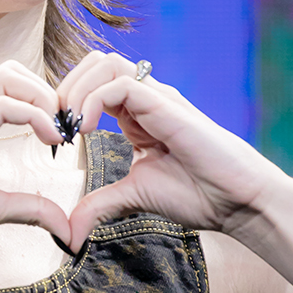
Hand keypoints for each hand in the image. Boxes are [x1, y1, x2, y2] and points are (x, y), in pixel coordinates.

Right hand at [0, 61, 69, 260]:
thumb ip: (29, 208)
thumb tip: (64, 226)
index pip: (11, 89)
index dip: (44, 105)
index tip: (62, 138)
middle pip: (12, 71)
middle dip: (47, 93)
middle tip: (62, 129)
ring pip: (8, 76)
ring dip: (42, 98)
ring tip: (56, 133)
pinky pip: (3, 105)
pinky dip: (35, 116)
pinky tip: (48, 140)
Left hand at [56, 51, 289, 250]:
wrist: (237, 202)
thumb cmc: (197, 194)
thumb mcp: (133, 196)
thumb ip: (100, 205)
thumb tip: (69, 230)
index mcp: (136, 114)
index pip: (92, 84)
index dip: (67, 102)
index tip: (56, 137)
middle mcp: (146, 99)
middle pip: (96, 62)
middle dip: (66, 87)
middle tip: (57, 125)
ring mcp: (157, 98)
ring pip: (106, 63)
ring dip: (78, 89)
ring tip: (71, 126)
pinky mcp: (166, 105)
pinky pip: (121, 83)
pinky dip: (93, 101)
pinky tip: (88, 131)